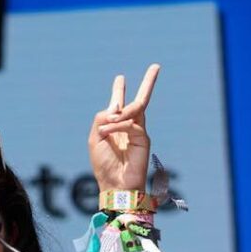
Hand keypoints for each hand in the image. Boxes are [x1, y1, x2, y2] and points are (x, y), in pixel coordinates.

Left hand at [87, 63, 160, 191]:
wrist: (114, 185)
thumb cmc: (103, 165)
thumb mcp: (94, 138)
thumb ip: (101, 119)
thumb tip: (115, 108)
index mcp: (114, 127)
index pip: (119, 105)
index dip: (119, 91)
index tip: (120, 78)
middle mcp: (129, 127)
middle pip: (140, 101)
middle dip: (148, 83)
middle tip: (156, 66)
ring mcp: (138, 132)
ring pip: (136, 109)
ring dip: (120, 114)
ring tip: (107, 127)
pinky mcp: (144, 139)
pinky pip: (131, 124)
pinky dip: (118, 126)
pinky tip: (108, 131)